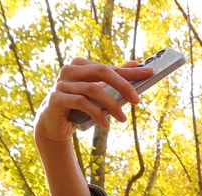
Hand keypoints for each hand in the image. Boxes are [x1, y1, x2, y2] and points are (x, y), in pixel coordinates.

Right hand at [34, 59, 152, 195]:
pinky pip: (81, 103)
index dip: (129, 72)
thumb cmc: (77, 106)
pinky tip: (106, 124)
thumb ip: (114, 78)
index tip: (148, 74)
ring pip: (92, 89)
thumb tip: (136, 64)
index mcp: (80, 65)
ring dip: (111, 105)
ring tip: (122, 119)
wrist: (53, 124)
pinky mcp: (56, 98)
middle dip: (122, 85)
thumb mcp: (97, 92)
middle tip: (137, 100)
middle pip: (101, 72)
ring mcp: (61, 84)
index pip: (109, 67)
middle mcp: (69, 70)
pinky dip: (96, 114)